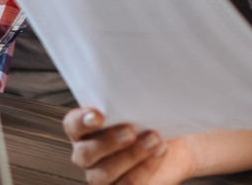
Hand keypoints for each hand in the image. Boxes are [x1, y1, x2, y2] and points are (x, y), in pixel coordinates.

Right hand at [62, 107, 197, 184]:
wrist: (179, 144)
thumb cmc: (155, 118)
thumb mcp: (143, 103)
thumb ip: (132, 96)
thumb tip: (140, 77)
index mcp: (86, 128)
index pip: (73, 125)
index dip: (82, 121)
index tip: (98, 115)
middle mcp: (88, 154)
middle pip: (85, 154)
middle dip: (108, 142)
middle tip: (131, 130)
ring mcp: (102, 176)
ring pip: (104, 174)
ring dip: (131, 157)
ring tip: (155, 140)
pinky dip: (144, 170)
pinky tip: (159, 153)